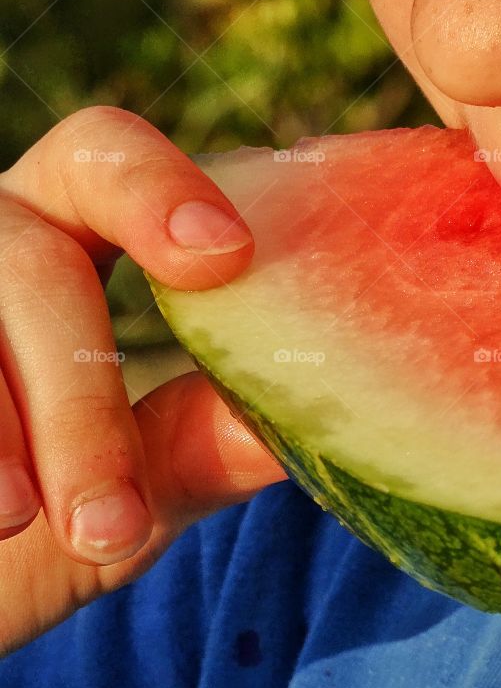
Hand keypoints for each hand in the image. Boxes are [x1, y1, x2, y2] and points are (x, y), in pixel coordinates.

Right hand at [0, 105, 286, 654]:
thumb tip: (284, 438)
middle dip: (81, 399)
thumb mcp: (138, 485)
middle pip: (35, 266)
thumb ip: (196, 449)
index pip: (106, 155)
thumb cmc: (58, 513)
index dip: (158, 187)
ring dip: (12, 437)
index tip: (227, 252)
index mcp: (70, 222)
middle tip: (119, 517)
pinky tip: (0, 522)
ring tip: (55, 532)